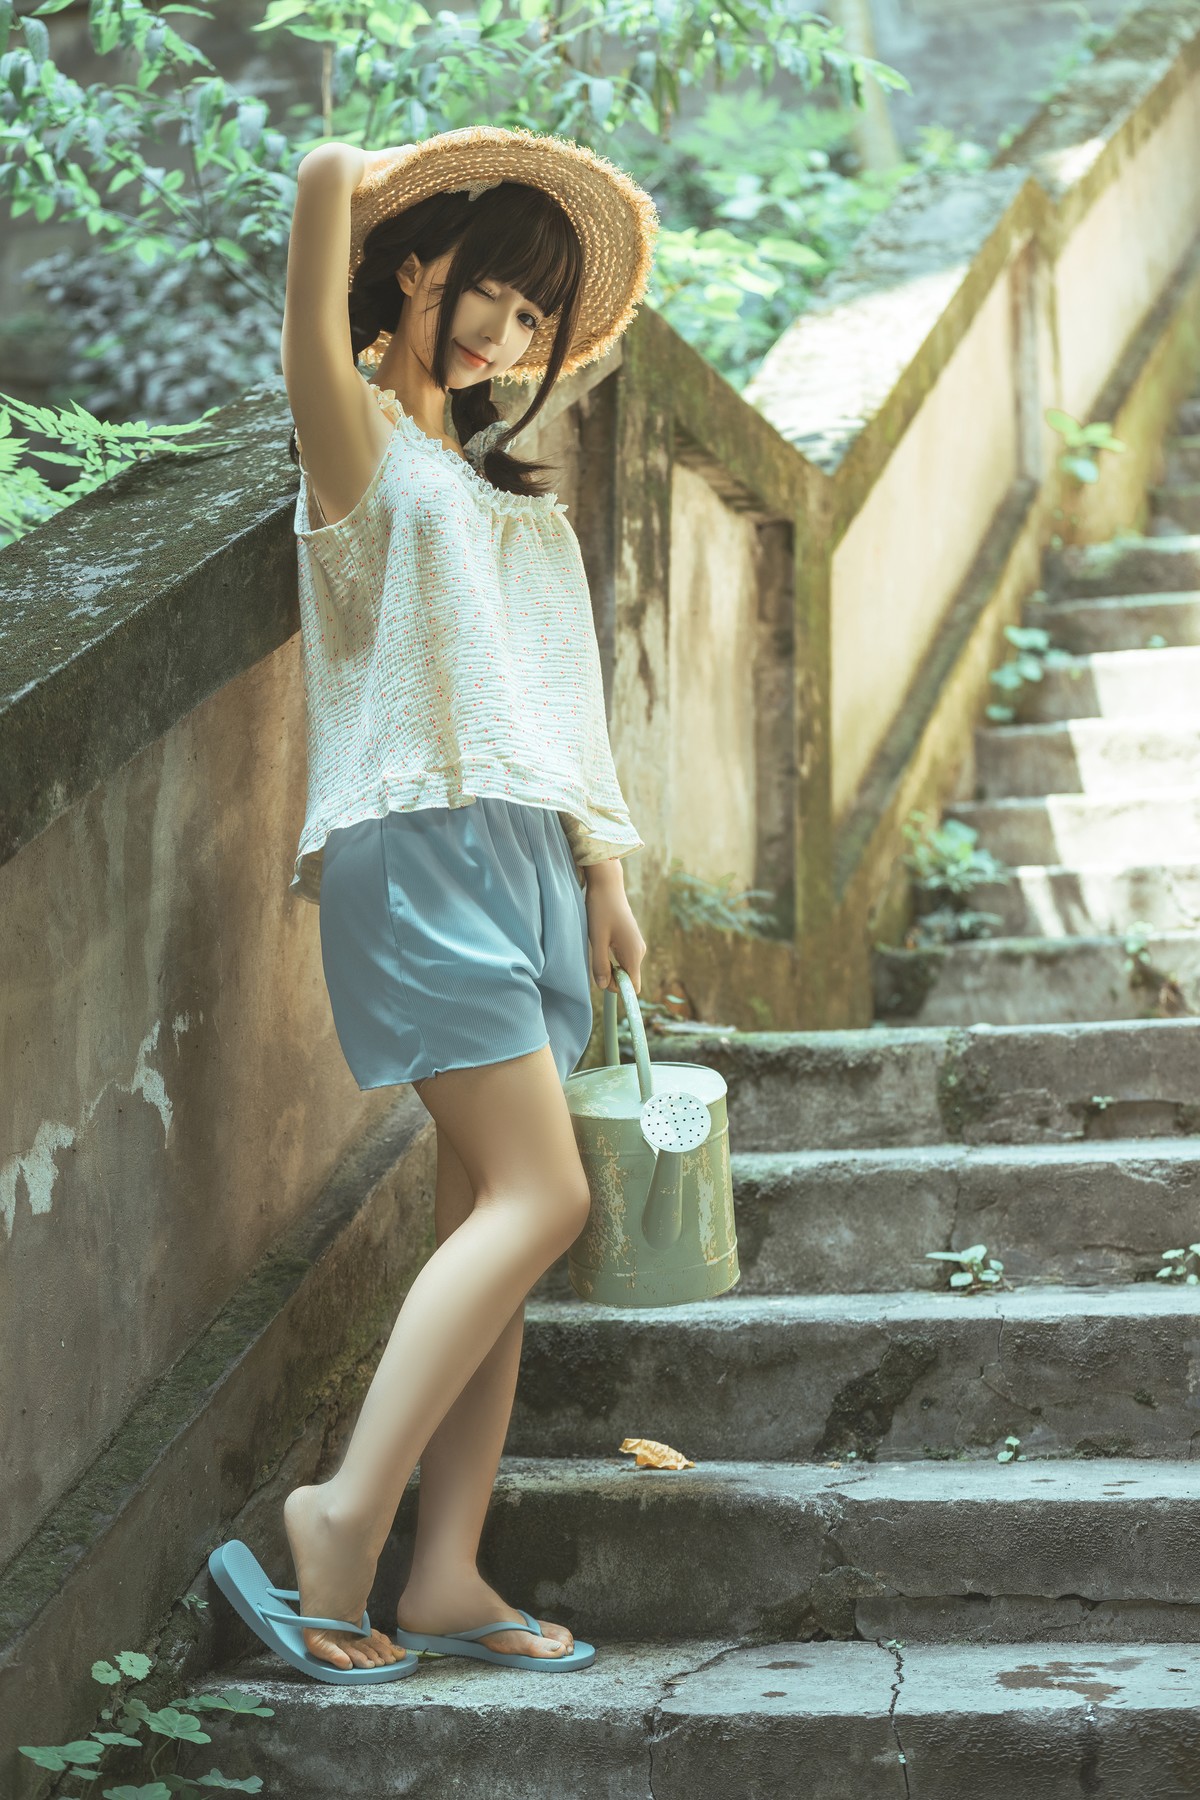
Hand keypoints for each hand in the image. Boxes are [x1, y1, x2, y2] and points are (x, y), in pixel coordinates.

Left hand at [585, 873, 646, 995]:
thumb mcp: (597, 939)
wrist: (607, 886)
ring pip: (624, 968)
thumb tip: (602, 986)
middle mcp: (639, 951)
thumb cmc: (601, 910)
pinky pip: (623, 959)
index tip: (602, 977)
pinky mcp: (631, 940)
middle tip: (596, 958)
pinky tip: (603, 942)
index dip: (618, 988)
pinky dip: (612, 958)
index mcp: (633, 953)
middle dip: (611, 976)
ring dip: (610, 966)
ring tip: (599, 946)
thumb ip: (600, 965)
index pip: (633, 986)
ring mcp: (636, 945)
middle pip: (628, 978)